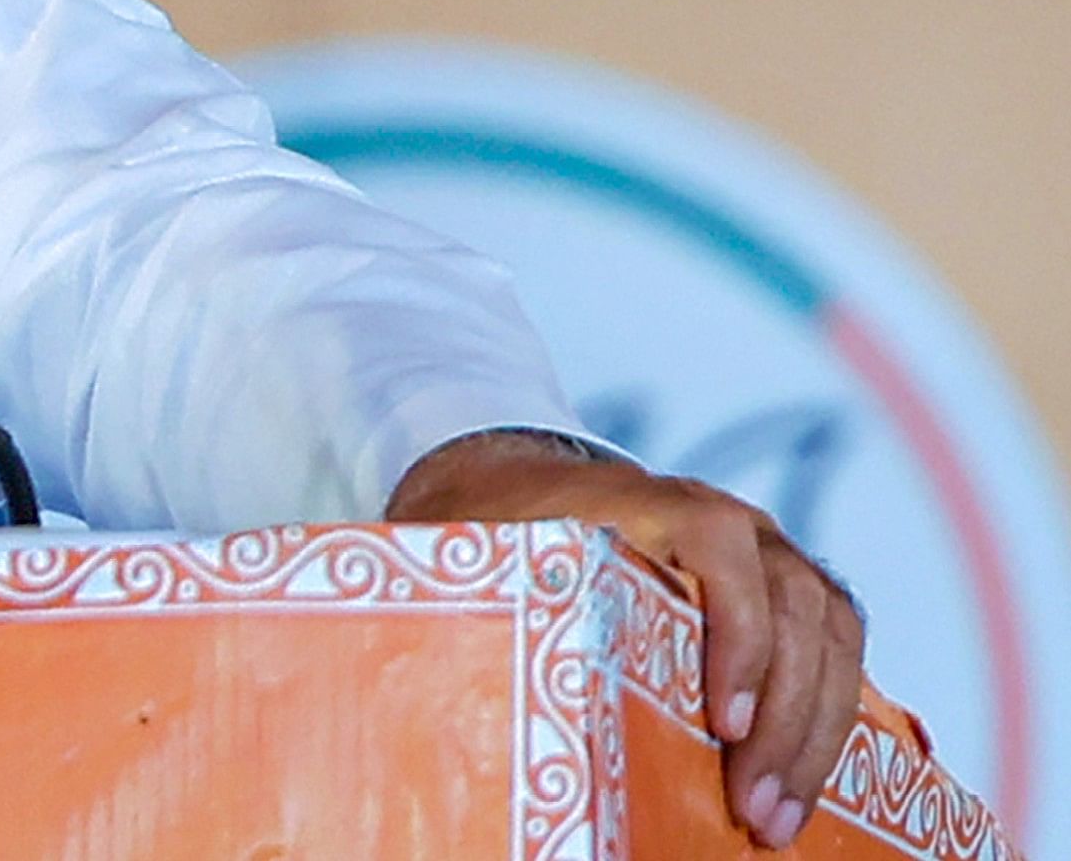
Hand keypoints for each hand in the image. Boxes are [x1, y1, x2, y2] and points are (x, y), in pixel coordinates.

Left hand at [390, 430, 862, 848]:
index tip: (725, 723)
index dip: (736, 634)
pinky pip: (836, 648)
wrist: (517, 484)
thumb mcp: (485, 556)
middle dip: (786, 720)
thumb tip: (465, 712)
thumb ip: (490, 604)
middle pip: (793, 606)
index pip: (720, 545)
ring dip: (816, 732)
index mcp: (648, 499)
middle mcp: (726, 519)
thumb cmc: (502, 531)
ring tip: (780, 817)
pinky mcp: (786, 591)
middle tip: (756, 810)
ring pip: (830, 632)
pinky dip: (830, 716)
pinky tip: (803, 782)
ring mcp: (766, 551)